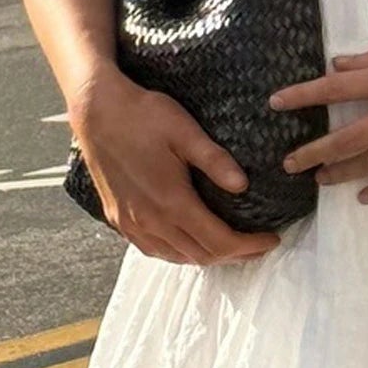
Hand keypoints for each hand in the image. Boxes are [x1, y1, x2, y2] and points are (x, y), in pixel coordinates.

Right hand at [69, 70, 281, 263]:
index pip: (219, 241)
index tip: (272, 239)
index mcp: (171, 202)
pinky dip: (179, 252)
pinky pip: (153, 249)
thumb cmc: (142, 115)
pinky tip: (190, 241)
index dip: (249, 246)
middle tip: (259, 246)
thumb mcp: (185, 131)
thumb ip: (215, 160)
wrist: (96, 110)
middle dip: (236, 255)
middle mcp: (150, 220)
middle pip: (201, 255)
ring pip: (177, 256)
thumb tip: (243, 185)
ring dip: (208, 256)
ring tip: (232, 246)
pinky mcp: (118, 218)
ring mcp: (131, 222)